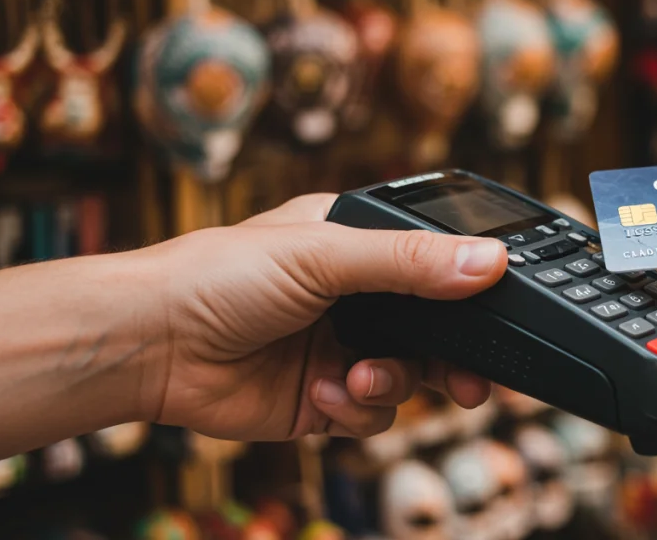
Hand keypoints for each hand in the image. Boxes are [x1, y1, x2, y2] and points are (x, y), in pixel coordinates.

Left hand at [135, 194, 507, 440]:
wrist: (153, 346)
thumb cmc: (220, 275)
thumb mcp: (324, 254)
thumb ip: (411, 261)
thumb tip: (490, 262)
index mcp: (361, 244)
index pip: (438, 262)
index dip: (472, 290)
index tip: (503, 312)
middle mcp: (359, 296)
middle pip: (438, 330)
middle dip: (454, 359)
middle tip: (471, 382)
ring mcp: (344, 346)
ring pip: (412, 377)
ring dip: (391, 384)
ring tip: (355, 378)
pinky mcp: (326, 397)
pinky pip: (375, 412)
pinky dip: (356, 409)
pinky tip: (321, 395)